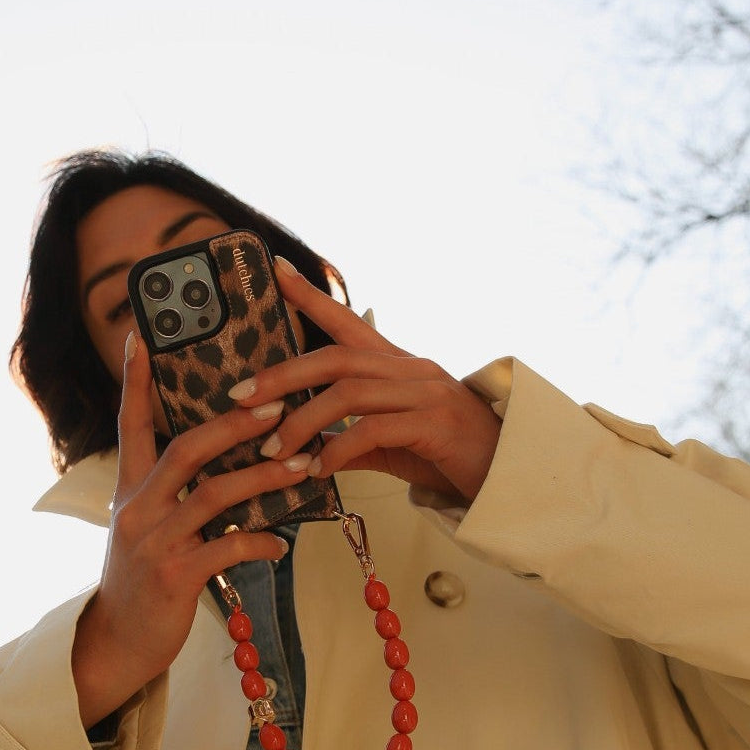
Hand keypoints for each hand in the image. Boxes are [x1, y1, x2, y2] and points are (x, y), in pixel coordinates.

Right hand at [70, 330, 310, 728]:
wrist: (119, 643)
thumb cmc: (143, 579)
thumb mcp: (146, 526)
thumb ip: (177, 492)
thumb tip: (229, 460)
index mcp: (131, 488)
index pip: (132, 422)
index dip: (137, 379)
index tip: (144, 334)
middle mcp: (138, 507)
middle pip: (187, 448)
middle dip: (234, 423)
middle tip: (278, 404)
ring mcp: (155, 541)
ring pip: (214, 494)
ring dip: (263, 476)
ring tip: (303, 466)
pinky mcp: (174, 577)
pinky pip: (227, 550)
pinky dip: (260, 543)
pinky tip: (281, 544)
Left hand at [230, 258, 501, 503]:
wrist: (509, 478)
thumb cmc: (448, 456)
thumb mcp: (393, 444)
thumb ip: (353, 438)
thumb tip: (309, 446)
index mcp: (398, 365)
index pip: (348, 321)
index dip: (310, 297)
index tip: (275, 271)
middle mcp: (411, 369)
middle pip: (335, 358)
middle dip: (282, 375)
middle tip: (240, 397)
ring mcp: (426, 393)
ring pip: (348, 392)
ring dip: (303, 421)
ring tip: (274, 450)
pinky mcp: (435, 424)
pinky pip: (373, 430)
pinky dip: (338, 449)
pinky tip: (318, 469)